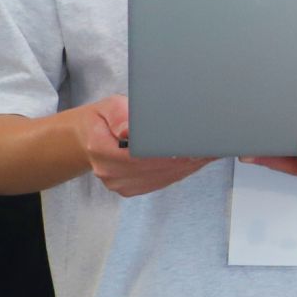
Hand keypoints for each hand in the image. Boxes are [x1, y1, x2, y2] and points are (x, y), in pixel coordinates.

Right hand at [77, 96, 216, 196]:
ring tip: (208, 152)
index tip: (191, 145)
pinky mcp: (131, 190)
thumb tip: (129, 131)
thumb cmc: (101, 120)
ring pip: (162, 178)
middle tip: (210, 146)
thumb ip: (120, 115)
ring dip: (187, 166)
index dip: (169, 152)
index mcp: (100, 149)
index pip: (141, 155)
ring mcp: (119, 184)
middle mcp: (110, 172)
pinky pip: (160, 182)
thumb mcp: (107, 107)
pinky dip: (179, 171)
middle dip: (186, 158)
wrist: (86, 139)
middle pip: (156, 169)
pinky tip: (194, 160)